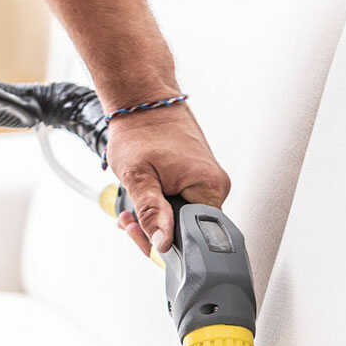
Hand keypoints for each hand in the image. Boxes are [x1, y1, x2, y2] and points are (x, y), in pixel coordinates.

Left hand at [105, 102, 230, 256]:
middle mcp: (216, 187)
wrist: (144, 101)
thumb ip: (152, 213)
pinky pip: (182, 205)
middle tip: (129, 222)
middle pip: (188, 232)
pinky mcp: (199, 180)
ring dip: (154, 220)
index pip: (194, 237)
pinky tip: (144, 199)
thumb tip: (163, 243)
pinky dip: (161, 207)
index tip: (141, 236)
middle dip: (154, 233)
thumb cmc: (140, 130)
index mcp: (209, 187)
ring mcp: (208, 183)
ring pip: (182, 220)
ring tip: (131, 209)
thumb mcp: (138, 177)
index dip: (165, 244)